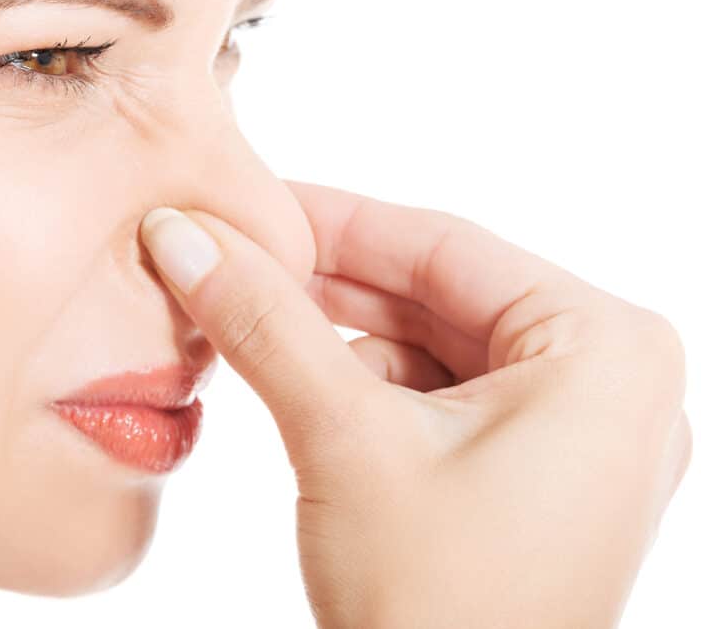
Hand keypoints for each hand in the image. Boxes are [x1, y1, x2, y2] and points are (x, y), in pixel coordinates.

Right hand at [138, 181, 690, 628]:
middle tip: (232, 257)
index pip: (444, 247)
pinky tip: (298, 376)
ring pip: (430, 345)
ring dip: (339, 334)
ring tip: (248, 313)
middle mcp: (605, 384)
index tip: (249, 204)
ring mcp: (571, 435)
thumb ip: (263, 324)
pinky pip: (437, 395)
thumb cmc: (441, 613)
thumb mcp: (343, 439)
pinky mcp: (528, 475)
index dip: (332, 219)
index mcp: (604, 352)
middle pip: (436, 295)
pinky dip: (365, 383)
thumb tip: (188, 237)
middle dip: (327, 283)